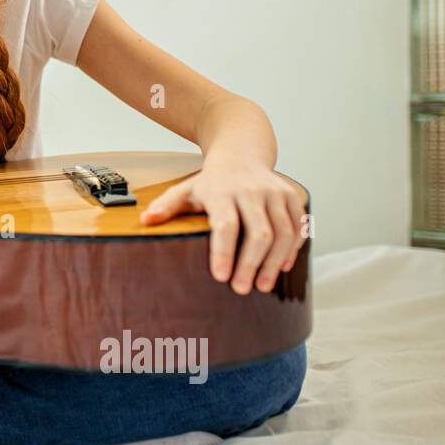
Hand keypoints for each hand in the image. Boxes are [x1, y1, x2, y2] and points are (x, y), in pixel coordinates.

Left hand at [138, 162, 307, 294]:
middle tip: (241, 289)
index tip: (221, 277)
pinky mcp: (291, 197)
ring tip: (262, 285)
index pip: (225, 225)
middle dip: (251, 265)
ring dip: (273, 263)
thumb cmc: (210, 182)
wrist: (241, 155)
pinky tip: (281, 267)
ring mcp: (275, 193)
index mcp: (221, 191)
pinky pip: (298, 227)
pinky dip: (292, 250)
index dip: (224, 252)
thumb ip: (166, 206)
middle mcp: (252, 190)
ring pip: (283, 233)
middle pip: (259, 233)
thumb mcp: (185, 191)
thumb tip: (145, 221)